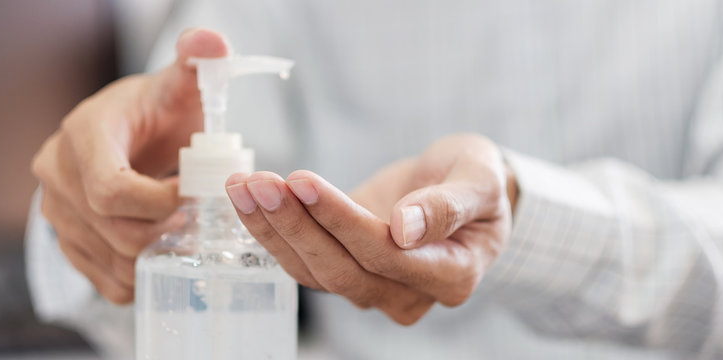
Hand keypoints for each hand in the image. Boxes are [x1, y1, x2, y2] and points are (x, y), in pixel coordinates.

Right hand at [31, 28, 227, 303]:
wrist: (132, 134)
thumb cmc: (159, 111)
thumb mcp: (180, 85)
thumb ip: (196, 62)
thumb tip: (210, 44)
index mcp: (83, 134)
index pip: (111, 190)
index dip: (159, 202)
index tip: (193, 193)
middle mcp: (57, 174)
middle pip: (114, 230)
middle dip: (164, 230)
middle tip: (195, 217)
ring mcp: (56, 211)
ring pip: (110, 258)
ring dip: (155, 255)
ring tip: (182, 231)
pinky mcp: (67, 240)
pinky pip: (101, 279)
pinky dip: (136, 277)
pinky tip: (159, 254)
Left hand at [225, 134, 516, 323]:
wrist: (462, 189)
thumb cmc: (477, 179)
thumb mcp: (479, 178)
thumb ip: (450, 205)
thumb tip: (405, 228)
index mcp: (452, 274)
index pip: (386, 254)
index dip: (341, 220)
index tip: (303, 181)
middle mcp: (410, 294)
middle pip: (341, 270)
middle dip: (295, 226)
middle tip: (260, 183)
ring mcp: (375, 289)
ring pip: (314, 271)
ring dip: (273, 229)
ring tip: (242, 186)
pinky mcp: (346, 271)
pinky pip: (304, 262)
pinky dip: (272, 232)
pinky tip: (248, 199)